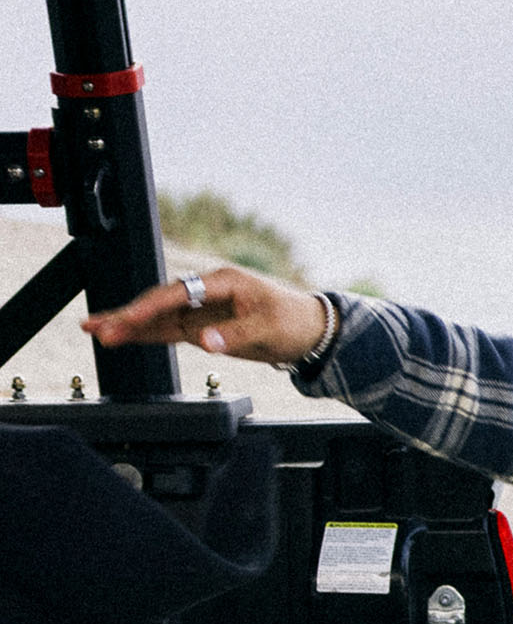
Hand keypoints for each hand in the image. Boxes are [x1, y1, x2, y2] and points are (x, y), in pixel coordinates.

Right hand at [83, 266, 328, 368]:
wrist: (308, 330)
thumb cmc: (293, 321)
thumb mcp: (267, 329)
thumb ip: (235, 335)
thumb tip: (205, 342)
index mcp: (223, 282)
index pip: (178, 293)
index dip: (151, 307)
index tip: (129, 319)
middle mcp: (206, 292)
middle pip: (160, 302)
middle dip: (128, 316)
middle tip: (98, 328)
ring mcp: (201, 310)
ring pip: (157, 317)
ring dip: (127, 324)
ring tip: (93, 330)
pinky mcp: (200, 326)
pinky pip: (166, 330)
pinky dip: (143, 334)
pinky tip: (118, 336)